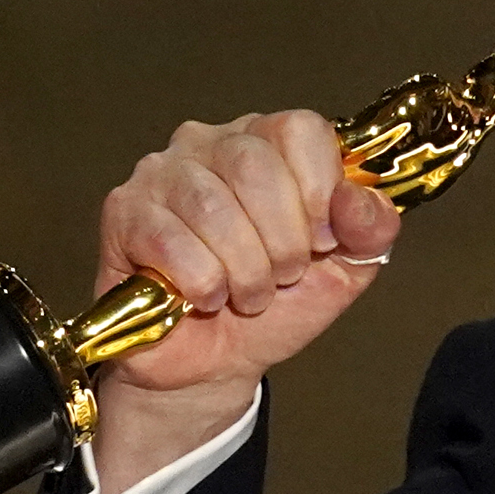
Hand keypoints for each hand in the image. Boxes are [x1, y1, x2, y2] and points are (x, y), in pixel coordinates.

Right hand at [86, 110, 402, 492]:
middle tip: (282, 276)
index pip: (300, 129)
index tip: (323, 241)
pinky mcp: (124, 212)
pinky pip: (172, 242)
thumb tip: (360, 199)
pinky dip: (203, 284)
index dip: (319, 190)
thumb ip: (370, 230)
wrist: (215, 364)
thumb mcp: (344, 271)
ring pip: (211, 206)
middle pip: (254, 164)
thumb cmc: (275, 306)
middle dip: (283, 240)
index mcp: (267, 144)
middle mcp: (209, 143)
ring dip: (244, 269)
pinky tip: (205, 298)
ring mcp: (160, 173)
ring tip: (246, 294)